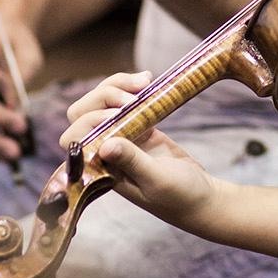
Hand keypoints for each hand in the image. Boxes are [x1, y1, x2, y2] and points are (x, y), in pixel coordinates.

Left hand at [60, 72, 218, 228]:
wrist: (201, 196)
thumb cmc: (179, 197)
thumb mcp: (157, 181)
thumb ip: (132, 162)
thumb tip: (104, 145)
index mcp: (102, 169)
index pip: (76, 140)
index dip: (89, 121)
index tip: (118, 114)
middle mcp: (106, 152)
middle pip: (84, 114)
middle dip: (103, 96)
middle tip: (132, 95)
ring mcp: (122, 137)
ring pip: (103, 103)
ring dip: (118, 86)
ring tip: (145, 80)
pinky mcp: (139, 127)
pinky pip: (126, 102)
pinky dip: (132, 88)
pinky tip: (149, 81)